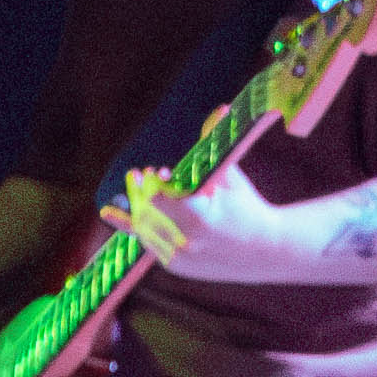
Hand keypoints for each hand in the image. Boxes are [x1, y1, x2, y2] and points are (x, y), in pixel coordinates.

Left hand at [119, 153, 308, 279]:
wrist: (265, 250)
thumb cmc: (247, 207)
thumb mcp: (230, 177)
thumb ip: (215, 147)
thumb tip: (220, 109)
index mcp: (199, 217)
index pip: (159, 198)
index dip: (152, 183)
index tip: (153, 170)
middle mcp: (186, 242)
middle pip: (147, 212)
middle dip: (139, 192)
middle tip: (135, 175)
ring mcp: (180, 258)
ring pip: (143, 229)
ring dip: (136, 207)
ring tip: (133, 185)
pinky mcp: (177, 267)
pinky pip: (147, 244)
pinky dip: (133, 226)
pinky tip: (111, 211)